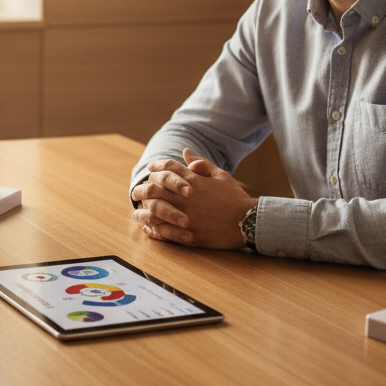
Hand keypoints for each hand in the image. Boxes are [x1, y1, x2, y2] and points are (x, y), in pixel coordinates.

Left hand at [130, 148, 256, 249]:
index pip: (166, 167)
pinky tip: (149, 228)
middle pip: (153, 188)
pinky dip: (152, 229)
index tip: (150, 168)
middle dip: (143, 188)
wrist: (247, 222)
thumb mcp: (220, 175)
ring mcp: (184, 215)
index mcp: (192, 181)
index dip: (156, 166)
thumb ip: (201, 163)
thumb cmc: (234, 198)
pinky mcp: (187, 233)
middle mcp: (185, 197)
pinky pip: (162, 231)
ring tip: (139, 211)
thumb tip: (186, 151)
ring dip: (143, 210)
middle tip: (138, 191)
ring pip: (153, 210)